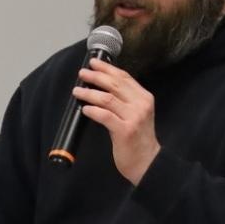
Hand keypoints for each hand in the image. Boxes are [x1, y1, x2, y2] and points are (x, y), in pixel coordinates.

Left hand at [74, 59, 160, 185]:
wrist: (147, 161)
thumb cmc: (137, 138)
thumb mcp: (135, 114)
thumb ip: (124, 101)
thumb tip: (100, 87)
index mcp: (144, 97)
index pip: (124, 77)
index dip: (108, 68)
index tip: (94, 63)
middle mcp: (141, 104)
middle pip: (115, 84)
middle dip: (96, 77)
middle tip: (82, 74)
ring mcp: (134, 117)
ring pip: (107, 98)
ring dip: (89, 93)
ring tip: (77, 91)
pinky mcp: (125, 131)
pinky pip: (105, 116)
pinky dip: (93, 110)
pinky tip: (84, 109)